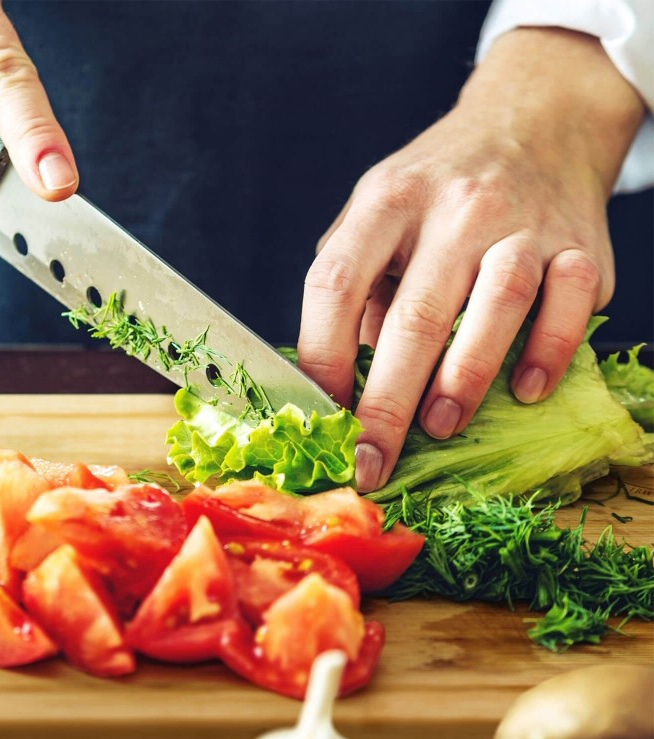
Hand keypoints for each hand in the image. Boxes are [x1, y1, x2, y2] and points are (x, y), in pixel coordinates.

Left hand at [298, 28, 644, 492]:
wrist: (533, 119)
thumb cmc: (438, 184)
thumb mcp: (378, 211)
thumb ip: (356, 281)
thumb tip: (340, 375)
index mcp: (386, 200)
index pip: (336, 283)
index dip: (320, 357)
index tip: (320, 414)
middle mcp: (453, 207)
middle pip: (414, 315)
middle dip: (386, 403)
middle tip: (371, 460)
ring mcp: (521, 222)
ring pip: (497, 305)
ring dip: (465, 379)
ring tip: (439, 425)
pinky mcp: (579, 242)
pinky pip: (569, 303)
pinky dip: (548, 352)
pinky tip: (525, 389)